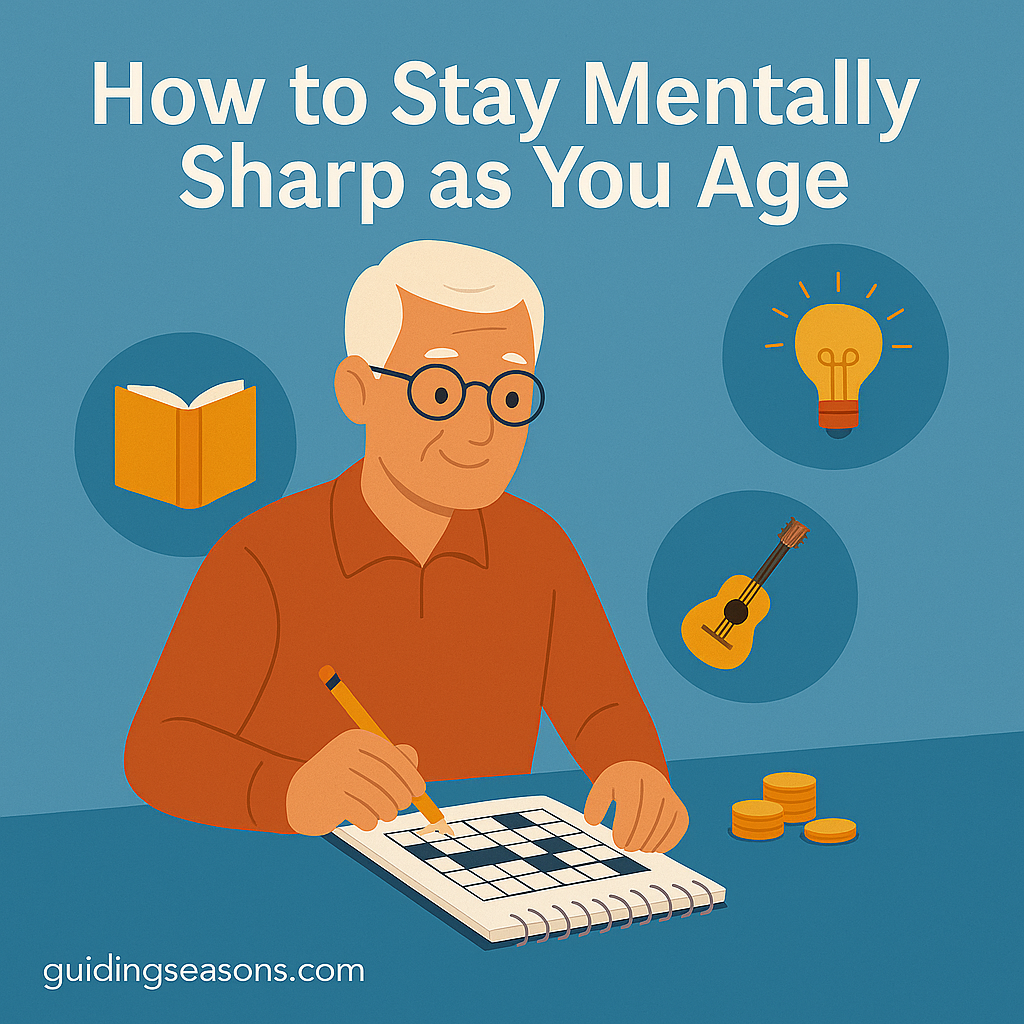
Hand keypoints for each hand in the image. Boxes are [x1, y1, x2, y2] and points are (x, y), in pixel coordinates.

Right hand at [286, 730, 424, 835]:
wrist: (302, 796)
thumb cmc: (344, 778)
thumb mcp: (367, 762)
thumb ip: (393, 756)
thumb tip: (412, 756)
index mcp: (356, 739)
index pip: (392, 756)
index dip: (410, 775)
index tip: (420, 791)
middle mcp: (343, 753)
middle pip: (385, 777)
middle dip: (401, 796)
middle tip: (402, 806)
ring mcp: (332, 775)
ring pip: (376, 798)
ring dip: (387, 811)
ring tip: (387, 814)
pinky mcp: (326, 799)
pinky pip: (361, 814)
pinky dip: (370, 821)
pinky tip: (368, 821)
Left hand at [583, 761, 688, 852]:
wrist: (642, 771)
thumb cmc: (620, 785)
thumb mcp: (604, 787)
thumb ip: (595, 803)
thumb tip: (592, 821)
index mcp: (633, 776)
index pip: (631, 805)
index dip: (625, 828)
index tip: (618, 842)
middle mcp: (654, 783)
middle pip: (649, 816)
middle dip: (638, 837)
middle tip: (627, 848)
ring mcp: (669, 795)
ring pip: (664, 822)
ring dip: (651, 841)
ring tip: (639, 848)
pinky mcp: (679, 807)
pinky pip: (679, 825)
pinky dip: (669, 840)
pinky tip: (655, 848)